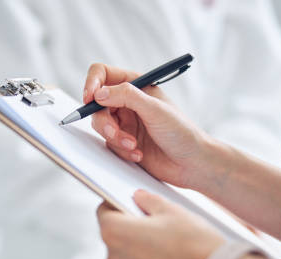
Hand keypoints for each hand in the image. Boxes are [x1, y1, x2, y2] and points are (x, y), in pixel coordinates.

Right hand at [84, 63, 208, 187]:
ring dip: (115, 138)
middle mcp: (128, 102)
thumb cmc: (181, 132)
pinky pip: (109, 144)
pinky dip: (121, 150)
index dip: (92, 84)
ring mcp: (124, 122)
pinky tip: (138, 154)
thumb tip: (99, 93)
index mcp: (137, 86)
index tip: (89, 99)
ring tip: (133, 146)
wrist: (191, 163)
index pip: (103, 74)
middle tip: (114, 133)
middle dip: (104, 121)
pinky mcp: (123, 142)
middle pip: (96, 104)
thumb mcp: (154, 109)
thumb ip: (126, 96)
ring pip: (100, 125)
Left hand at [96, 190, 224, 258]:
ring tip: (165, 250)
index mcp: (114, 232)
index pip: (105, 212)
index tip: (130, 205)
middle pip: (115, 239)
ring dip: (138, 254)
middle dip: (130, 232)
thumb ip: (147, 200)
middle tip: (155, 228)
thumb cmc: (194, 241)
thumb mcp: (172, 210)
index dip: (117, 206)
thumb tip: (138, 197)